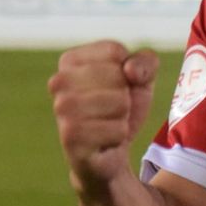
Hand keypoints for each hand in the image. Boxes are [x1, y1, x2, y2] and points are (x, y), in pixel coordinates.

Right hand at [48, 41, 158, 197]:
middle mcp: (59, 81)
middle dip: (125, 96)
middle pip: (118, 77)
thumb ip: (146, 62)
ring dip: (123, 117)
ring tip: (109, 124)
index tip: (117, 87)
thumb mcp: (141, 80)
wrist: (109, 154)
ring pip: (119, 102)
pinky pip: (117, 130)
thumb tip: (130, 70)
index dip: (128, 72)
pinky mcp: (70, 137)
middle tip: (112, 110)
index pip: (115, 51)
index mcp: (70, 60)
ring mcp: (62, 109)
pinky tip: (105, 141)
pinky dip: (119, 136)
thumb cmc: (119, 110)